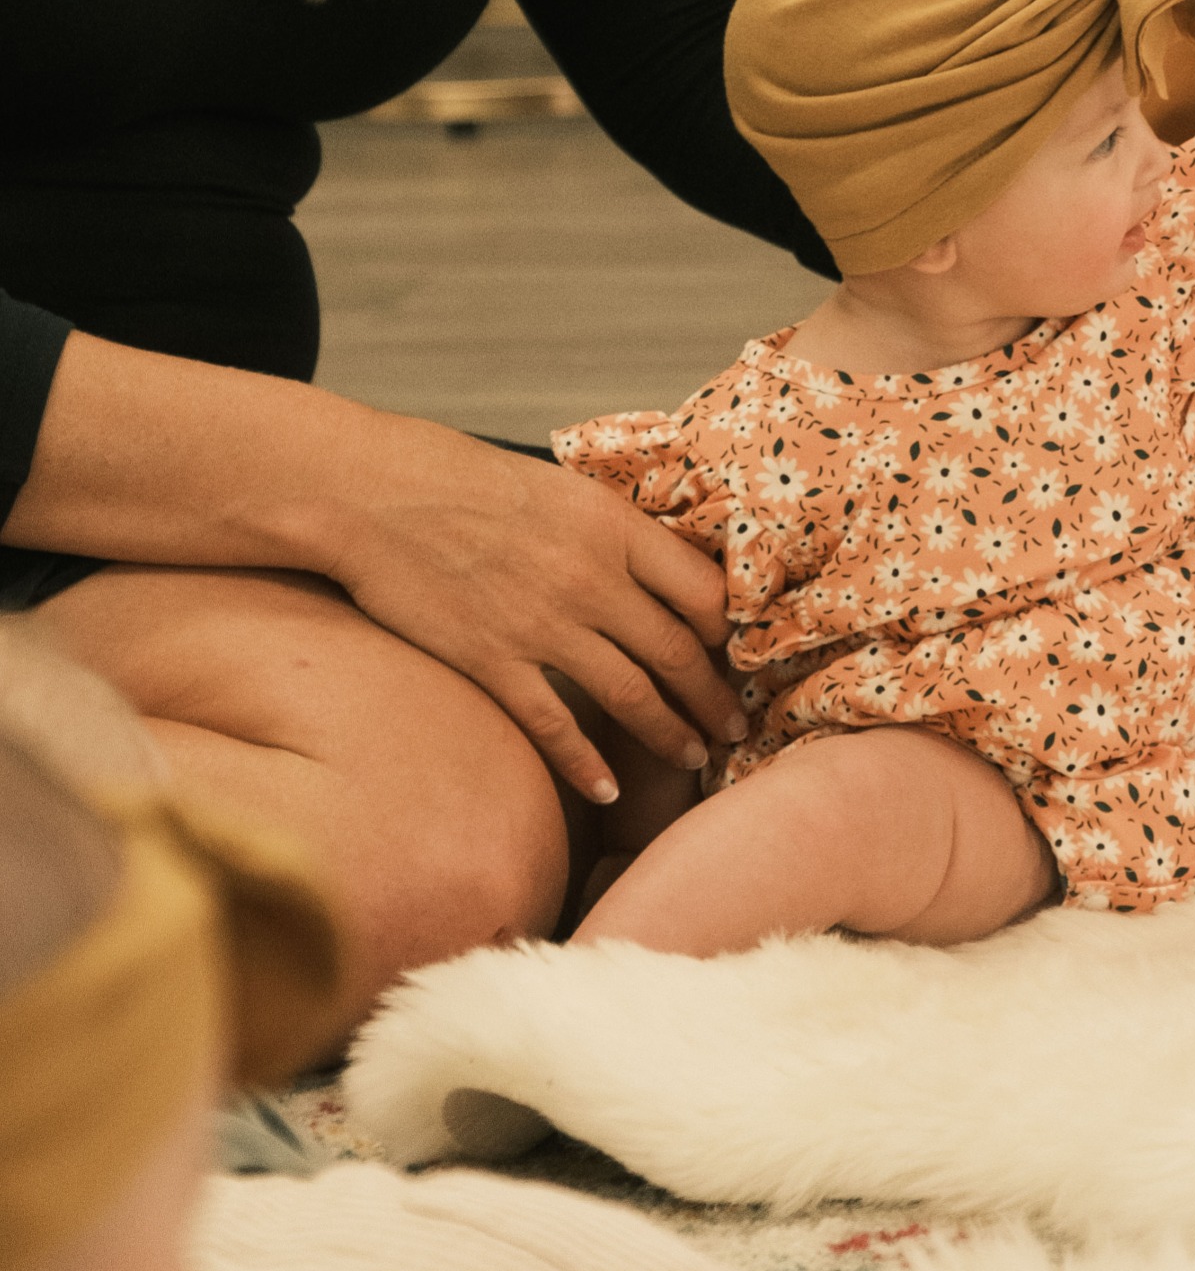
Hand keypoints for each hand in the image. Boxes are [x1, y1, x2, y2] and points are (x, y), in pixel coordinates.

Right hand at [324, 415, 739, 802]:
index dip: (730, 631)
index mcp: (613, 527)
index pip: (703, 590)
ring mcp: (541, 624)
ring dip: (670, 732)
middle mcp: (589, 578)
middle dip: (714, 697)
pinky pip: (554, 725)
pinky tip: (607, 789)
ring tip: (694, 757)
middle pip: (678, 651)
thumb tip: (666, 576)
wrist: (379, 493)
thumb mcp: (563, 490)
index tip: (739, 654)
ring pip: (631, 693)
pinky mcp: (491, 659)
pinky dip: (586, 764)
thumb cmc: (468, 481)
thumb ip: (615, 536)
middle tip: (736, 725)